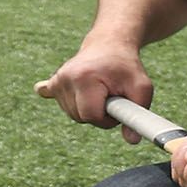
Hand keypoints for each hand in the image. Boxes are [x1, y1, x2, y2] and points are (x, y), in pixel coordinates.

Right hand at [35, 43, 149, 125]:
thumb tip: (132, 140)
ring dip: (88, 109)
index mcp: (85, 79)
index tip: (118, 107)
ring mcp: (57, 80)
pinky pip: (49, 96)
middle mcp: (65, 78)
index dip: (108, 119)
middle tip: (111, 97)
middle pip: (80, 117)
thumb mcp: (141, 87)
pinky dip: (59, 98)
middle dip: (99, 115)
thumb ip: (138, 114)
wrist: (110, 45)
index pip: (91, 116)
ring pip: (72, 114)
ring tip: (100, 91)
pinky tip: (45, 90)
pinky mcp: (53, 82)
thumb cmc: (127, 68)